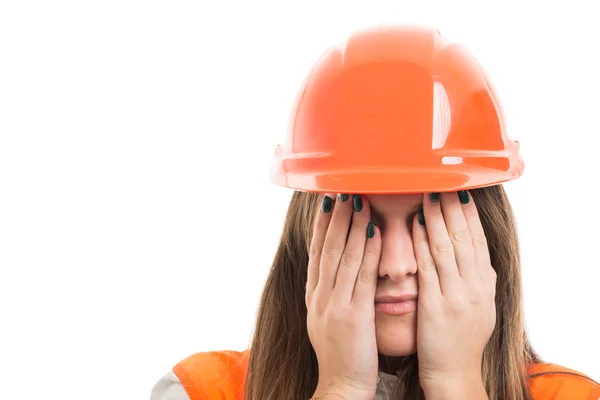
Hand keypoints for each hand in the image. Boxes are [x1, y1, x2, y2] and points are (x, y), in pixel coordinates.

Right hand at [306, 193, 381, 398]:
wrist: (341, 384)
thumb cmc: (342, 352)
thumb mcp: (327, 317)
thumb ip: (331, 291)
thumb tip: (337, 268)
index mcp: (314, 295)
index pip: (317, 251)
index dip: (322, 223)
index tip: (328, 199)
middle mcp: (320, 295)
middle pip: (328, 247)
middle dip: (335, 216)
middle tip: (342, 188)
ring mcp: (334, 304)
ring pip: (343, 256)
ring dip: (352, 225)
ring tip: (359, 199)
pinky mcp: (352, 315)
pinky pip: (361, 276)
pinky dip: (367, 250)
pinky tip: (374, 231)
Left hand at [412, 191, 495, 390]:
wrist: (455, 373)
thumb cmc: (461, 337)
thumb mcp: (478, 303)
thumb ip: (475, 274)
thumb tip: (471, 246)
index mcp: (485, 283)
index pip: (478, 238)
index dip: (469, 212)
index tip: (461, 187)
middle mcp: (475, 285)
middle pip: (465, 236)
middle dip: (454, 206)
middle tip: (444, 179)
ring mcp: (458, 295)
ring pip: (448, 247)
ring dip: (438, 216)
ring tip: (430, 192)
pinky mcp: (438, 305)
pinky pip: (431, 267)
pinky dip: (424, 243)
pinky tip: (417, 224)